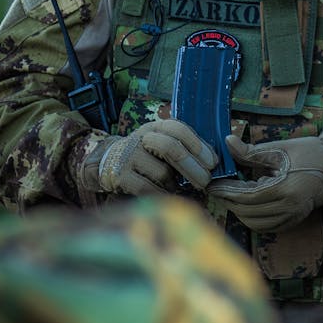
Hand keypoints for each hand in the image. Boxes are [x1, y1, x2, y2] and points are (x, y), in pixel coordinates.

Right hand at [81, 119, 217, 195]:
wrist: (108, 163)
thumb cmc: (145, 156)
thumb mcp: (161, 143)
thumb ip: (183, 147)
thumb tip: (214, 161)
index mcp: (155, 126)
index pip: (178, 128)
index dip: (198, 145)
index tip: (213, 162)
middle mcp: (141, 137)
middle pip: (171, 148)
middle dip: (192, 167)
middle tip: (205, 181)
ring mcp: (129, 156)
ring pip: (162, 172)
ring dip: (175, 184)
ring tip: (179, 188)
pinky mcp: (120, 176)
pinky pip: (148, 188)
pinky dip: (162, 195)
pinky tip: (166, 196)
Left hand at [207, 134, 322, 231]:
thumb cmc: (309, 152)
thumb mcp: (279, 149)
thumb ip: (251, 151)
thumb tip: (227, 142)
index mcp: (285, 188)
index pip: (247, 196)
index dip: (227, 191)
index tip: (212, 185)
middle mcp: (289, 208)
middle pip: (248, 212)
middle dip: (229, 202)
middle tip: (217, 190)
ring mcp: (292, 217)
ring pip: (256, 223)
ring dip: (239, 212)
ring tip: (229, 196)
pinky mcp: (294, 220)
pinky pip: (267, 226)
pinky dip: (253, 218)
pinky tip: (246, 205)